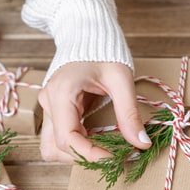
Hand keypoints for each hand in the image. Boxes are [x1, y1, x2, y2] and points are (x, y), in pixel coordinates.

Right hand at [37, 62, 151, 161]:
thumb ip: (129, 114)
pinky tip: (98, 138)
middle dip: (84, 157)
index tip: (116, 158)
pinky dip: (78, 145)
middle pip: (55, 148)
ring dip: (77, 154)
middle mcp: (48, 102)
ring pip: (52, 147)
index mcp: (61, 93)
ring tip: (105, 147)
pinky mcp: (55, 109)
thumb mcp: (121, 80)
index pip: (68, 139)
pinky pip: (60, 137)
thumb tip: (141, 144)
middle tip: (114, 153)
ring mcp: (48, 107)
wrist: (88, 32)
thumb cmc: (104, 51)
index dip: (91, 155)